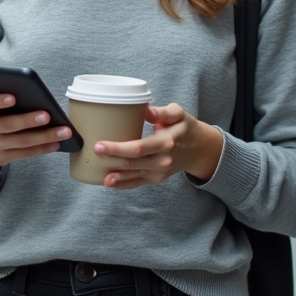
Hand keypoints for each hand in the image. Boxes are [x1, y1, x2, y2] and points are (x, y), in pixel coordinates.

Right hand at [0, 94, 71, 175]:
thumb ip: (4, 95)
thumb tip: (35, 94)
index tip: (13, 97)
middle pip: (7, 125)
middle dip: (29, 120)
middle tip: (48, 115)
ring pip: (20, 141)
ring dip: (44, 136)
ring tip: (63, 131)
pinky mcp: (0, 158)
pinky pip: (24, 154)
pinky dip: (42, 149)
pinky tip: (56, 143)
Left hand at [93, 104, 222, 189]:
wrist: (200, 149)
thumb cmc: (185, 127)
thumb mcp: (178, 114)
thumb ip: (162, 112)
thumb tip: (145, 110)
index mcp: (165, 142)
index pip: (138, 148)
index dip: (118, 148)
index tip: (101, 145)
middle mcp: (162, 160)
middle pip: (133, 162)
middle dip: (112, 159)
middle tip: (95, 153)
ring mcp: (160, 171)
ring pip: (134, 175)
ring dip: (117, 177)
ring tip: (101, 177)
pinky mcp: (157, 178)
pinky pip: (139, 183)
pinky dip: (124, 185)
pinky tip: (111, 183)